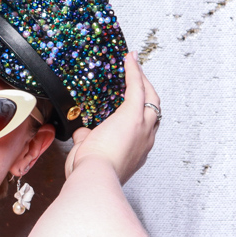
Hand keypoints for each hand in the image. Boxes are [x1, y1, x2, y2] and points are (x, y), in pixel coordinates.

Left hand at [64, 52, 160, 184]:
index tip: (135, 103)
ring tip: (135, 67)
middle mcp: (145, 139)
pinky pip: (137, 87)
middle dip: (148, 92)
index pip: (143, 128)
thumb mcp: (87, 155)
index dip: (141, 114)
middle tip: (139, 78)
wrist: (95, 177)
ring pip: (151, 98)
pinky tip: (129, 60)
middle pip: (153, 110)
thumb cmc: (91, 173)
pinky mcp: (133, 115)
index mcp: (136, 151)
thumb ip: (86, 141)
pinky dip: (134, 72)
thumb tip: (82, 134)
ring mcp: (142, 127)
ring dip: (144, 81)